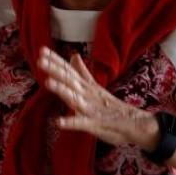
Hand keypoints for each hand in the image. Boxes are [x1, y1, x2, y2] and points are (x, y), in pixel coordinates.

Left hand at [38, 46, 159, 150]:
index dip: (55, 61)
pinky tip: (58, 122)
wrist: (135, 124)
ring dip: (62, 90)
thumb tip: (74, 55)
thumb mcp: (94, 86)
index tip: (41, 50)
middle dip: (55, 70)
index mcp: (86, 86)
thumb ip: (82, 72)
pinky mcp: (95, 124)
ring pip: (74, 98)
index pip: (69, 70)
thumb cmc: (110, 106)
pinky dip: (71, 122)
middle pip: (70, 80)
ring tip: (48, 82)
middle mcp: (87, 94)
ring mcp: (91, 108)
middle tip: (40, 60)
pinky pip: (82, 123)